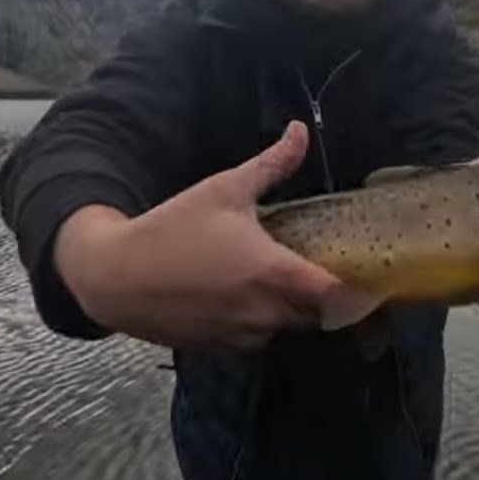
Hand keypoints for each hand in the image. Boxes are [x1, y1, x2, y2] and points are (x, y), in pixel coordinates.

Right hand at [53, 121, 340, 350]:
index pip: (339, 299)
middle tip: (320, 271)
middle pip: (318, 318)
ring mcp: (241, 336)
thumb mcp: (224, 189)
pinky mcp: (219, 348)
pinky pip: (255, 340)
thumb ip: (271, 164)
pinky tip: (241, 296)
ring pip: (286, 330)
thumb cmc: (171, 228)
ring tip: (276, 280)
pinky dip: (258, 323)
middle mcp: (264, 313)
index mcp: (273, 273)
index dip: (359, 292)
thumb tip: (299, 131)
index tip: (366, 278)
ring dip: (290, 311)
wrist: (112, 275)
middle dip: (324, 299)